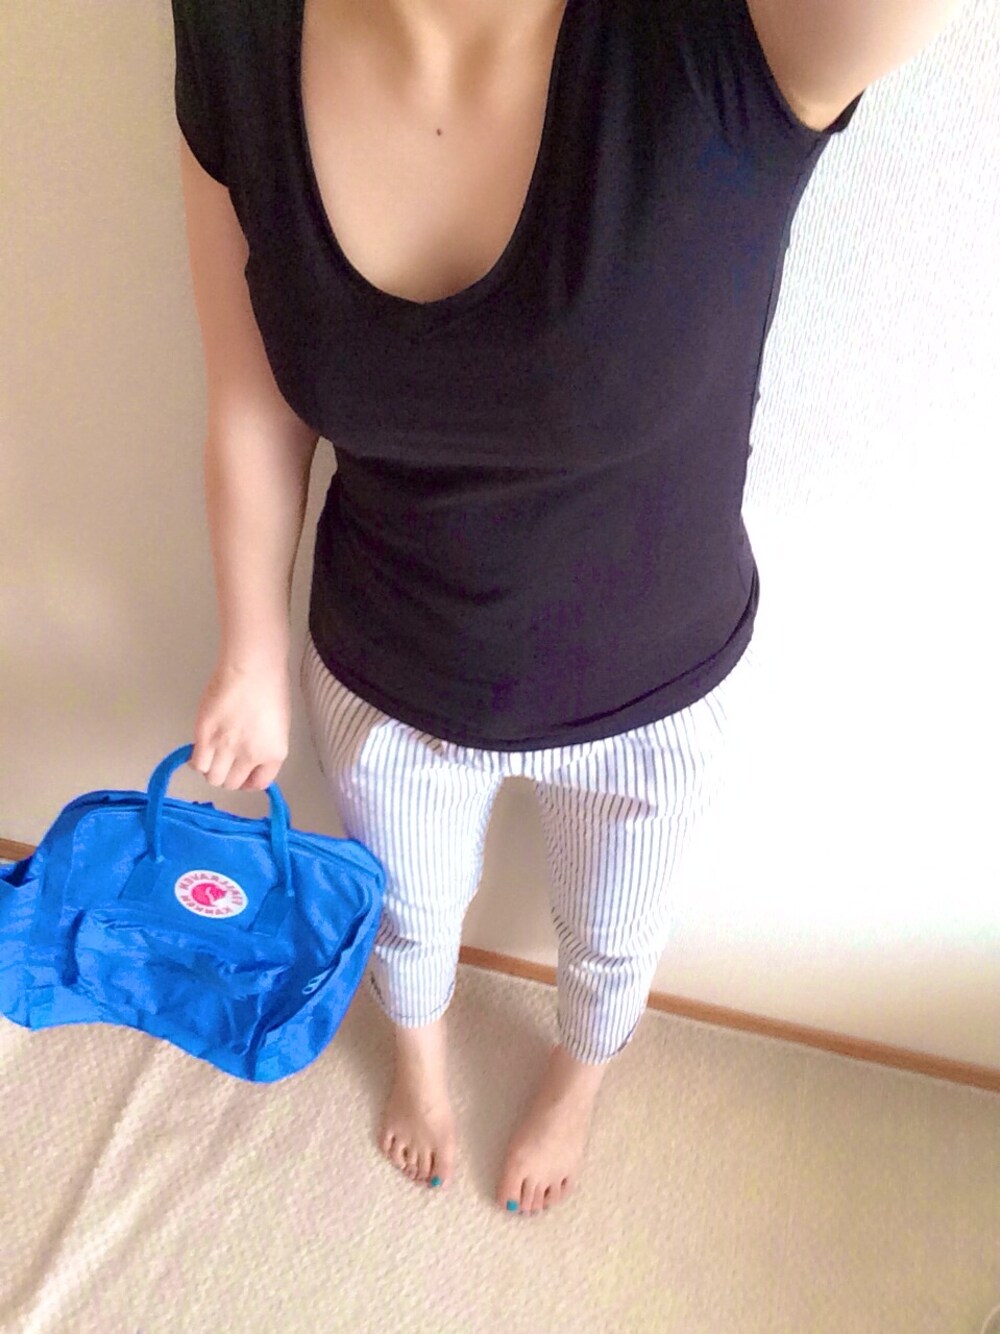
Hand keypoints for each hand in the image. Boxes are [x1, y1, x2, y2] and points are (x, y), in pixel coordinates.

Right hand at [189, 656, 289, 790]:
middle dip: (228, 776)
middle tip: (225, 763)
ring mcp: (225, 747)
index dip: (249, 782)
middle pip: (231, 784)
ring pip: (212, 777)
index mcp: (273, 753)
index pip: (259, 784)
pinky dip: (197, 760)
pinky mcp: (204, 736)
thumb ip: (264, 747)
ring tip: (213, 755)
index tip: (244, 775)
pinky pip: (196, 762)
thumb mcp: (277, 726)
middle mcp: (249, 756)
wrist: (251, 669)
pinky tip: (202, 749)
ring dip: (212, 770)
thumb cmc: (270, 689)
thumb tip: (250, 760)